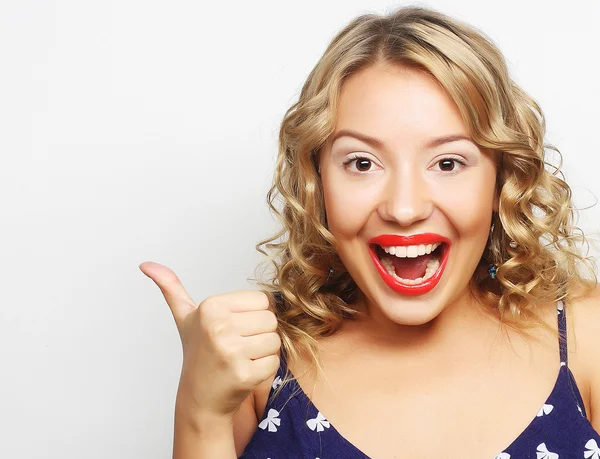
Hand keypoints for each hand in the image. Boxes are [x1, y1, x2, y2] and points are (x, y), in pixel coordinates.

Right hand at [139, 261, 280, 419]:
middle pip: (270, 320)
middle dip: (260, 334)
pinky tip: (244, 372)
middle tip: (237, 346)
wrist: (199, 398)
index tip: (233, 327)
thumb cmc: (198, 353)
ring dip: (264, 352)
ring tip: (241, 358)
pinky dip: (265, 369)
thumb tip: (146, 264)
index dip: (253, 315)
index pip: (262, 299)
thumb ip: (171, 287)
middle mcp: (219, 327)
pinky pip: (274, 362)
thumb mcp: (185, 317)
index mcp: (211, 307)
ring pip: (275, 341)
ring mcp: (232, 352)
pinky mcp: (244, 375)